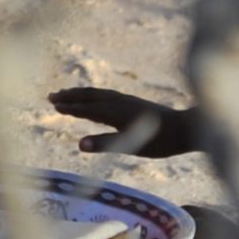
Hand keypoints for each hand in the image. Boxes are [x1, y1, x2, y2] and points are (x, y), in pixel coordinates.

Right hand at [48, 85, 193, 156]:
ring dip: (81, 94)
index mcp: (116, 111)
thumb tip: (79, 144)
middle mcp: (119, 102)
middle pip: (90, 96)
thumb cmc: (160, 141)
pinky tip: (96, 99)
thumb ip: (105, 144)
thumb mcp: (131, 145)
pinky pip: (107, 95)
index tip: (53, 105)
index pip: (87, 108)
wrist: (186, 128)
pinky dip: (94, 95)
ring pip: (99, 94)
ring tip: (68, 94)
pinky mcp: (134, 103)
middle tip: (52, 96)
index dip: (70, 107)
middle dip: (71, 96)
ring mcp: (127, 100)